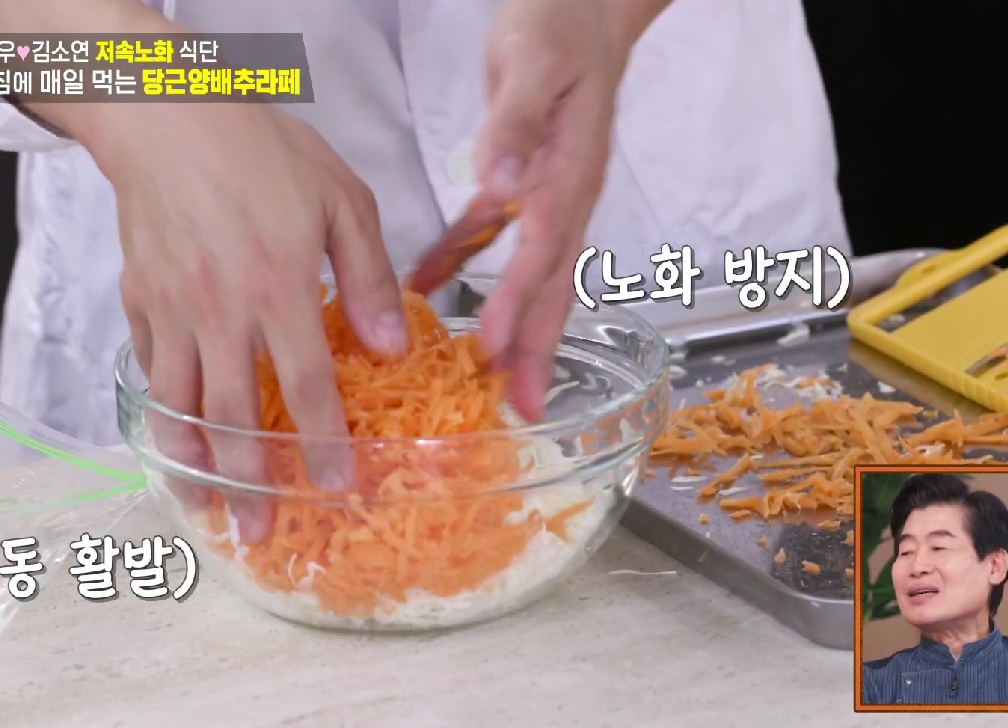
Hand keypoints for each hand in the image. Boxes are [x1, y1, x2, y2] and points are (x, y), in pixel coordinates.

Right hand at [97, 102, 404, 542]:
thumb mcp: (340, 198)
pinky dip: (161, 404)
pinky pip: (149, 365)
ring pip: (179, 405)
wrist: (167, 113)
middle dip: (249, 482)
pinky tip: (175, 429)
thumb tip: (390, 346)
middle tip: (258, 530)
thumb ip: (368, 276)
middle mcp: (221, 313)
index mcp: (280, 290)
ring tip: (204, 506)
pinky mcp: (138, 298)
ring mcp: (172, 310)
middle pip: (233, 417)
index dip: (322, 446)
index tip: (335, 487)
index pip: (305, 389)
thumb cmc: (262, 147)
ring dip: (192, 463)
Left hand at [473, 0, 667, 421]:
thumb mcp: (536, 65)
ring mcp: (545, 191)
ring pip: (528, 272)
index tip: (493, 352)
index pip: (543, 253)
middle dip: (534, 348)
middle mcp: (564, 194)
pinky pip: (489, 233)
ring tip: (491, 380)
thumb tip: (505, 182)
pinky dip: (458, 263)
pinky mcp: (519, 178)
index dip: (518, 305)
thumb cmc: (560, 27)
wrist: (583, 4)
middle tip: (519, 407)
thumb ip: (518, 125)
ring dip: (510, 326)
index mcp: (569, 174)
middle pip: (550, 284)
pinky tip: (424, 288)